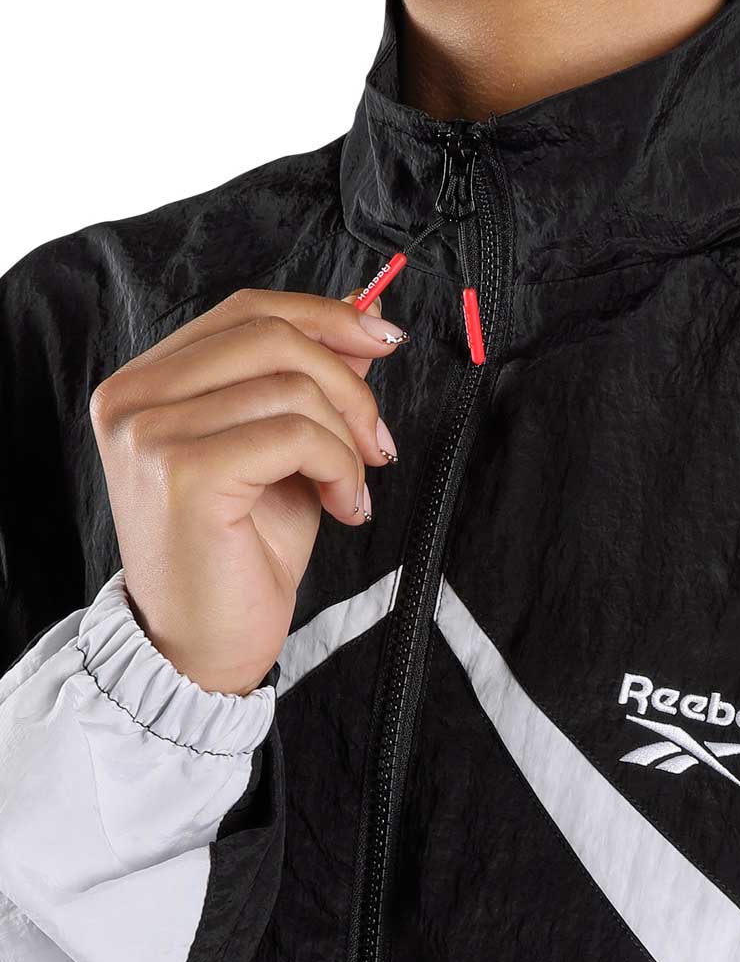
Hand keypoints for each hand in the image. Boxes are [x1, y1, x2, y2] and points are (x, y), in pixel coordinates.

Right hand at [87, 282, 407, 695]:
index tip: (383, 338)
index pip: (245, 311)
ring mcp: (151, 434)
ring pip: (289, 386)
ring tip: (355, 487)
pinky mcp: (184, 474)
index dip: (324, 316)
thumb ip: (309, 383)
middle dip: (348, 383)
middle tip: (379, 441)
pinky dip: (340, 467)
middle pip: (269, 335)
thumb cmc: (239, 555)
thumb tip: (360, 318)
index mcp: (145, 384)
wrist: (202, 649)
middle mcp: (134, 400)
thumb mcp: (284, 451)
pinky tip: (345, 507)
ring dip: (348, 438)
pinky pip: (294, 435)